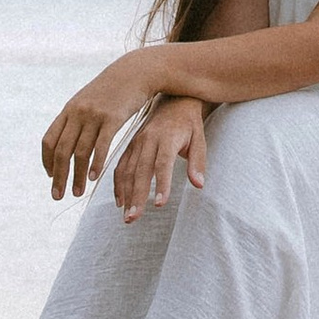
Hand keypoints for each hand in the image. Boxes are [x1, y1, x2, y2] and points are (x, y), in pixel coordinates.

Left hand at [41, 51, 163, 199]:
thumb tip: (68, 136)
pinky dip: (95, 164)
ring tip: (77, 193)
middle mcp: (78, 112)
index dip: (48, 161)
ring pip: (80, 152)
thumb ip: (77, 117)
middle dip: (59, 176)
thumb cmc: (113, 89)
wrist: (136, 71)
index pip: (50, 140)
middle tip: (57, 196)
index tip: (51, 177)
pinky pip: (101, 146)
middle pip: (62, 151)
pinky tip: (94, 177)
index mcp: (69, 110)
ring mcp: (94, 115)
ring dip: (76, 176)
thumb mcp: (89, 99)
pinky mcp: (112, 118)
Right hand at [113, 97, 207, 220]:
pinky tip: (120, 201)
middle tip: (133, 218)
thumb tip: (199, 185)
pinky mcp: (130, 144)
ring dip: (126, 194)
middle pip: (141, 171)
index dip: (161, 184)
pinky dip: (118, 183)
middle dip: (137, 196)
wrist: (174, 100)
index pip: (163, 163)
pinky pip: (121, 166)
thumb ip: (198, 162)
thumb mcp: (200, 139)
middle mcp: (148, 139)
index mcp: (168, 137)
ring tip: (127, 216)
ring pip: (128, 171)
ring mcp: (137, 141)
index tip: (159, 205)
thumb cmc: (189, 123)